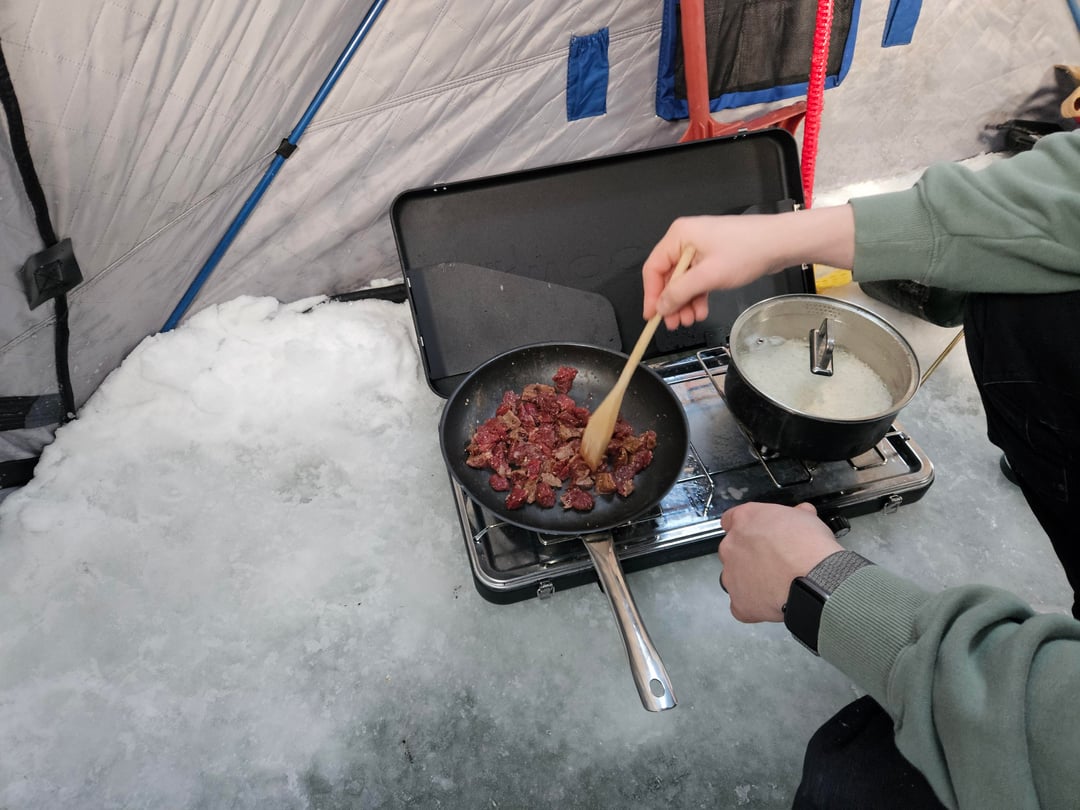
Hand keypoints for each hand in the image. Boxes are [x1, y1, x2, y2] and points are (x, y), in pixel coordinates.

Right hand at [641, 206, 855, 331]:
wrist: (780, 243)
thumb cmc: (746, 252)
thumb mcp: (708, 276)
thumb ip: (680, 292)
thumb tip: (661, 308)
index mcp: (679, 236)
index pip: (654, 268)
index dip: (651, 295)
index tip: (652, 317)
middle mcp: (686, 239)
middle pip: (669, 276)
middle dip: (672, 302)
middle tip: (675, 324)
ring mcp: (701, 248)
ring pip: (684, 281)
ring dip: (686, 302)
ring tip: (691, 320)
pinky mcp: (714, 257)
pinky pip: (698, 279)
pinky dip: (698, 296)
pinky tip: (701, 310)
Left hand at [717, 502, 843, 622]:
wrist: (815, 579)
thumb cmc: (810, 548)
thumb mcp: (807, 518)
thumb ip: (797, 515)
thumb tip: (802, 514)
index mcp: (745, 520)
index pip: (732, 519)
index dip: (748, 528)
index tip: (759, 534)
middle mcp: (732, 546)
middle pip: (733, 550)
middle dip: (750, 556)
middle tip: (774, 562)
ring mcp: (732, 575)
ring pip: (735, 577)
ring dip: (750, 580)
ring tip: (777, 584)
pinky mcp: (739, 602)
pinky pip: (742, 605)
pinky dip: (754, 605)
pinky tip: (773, 602)